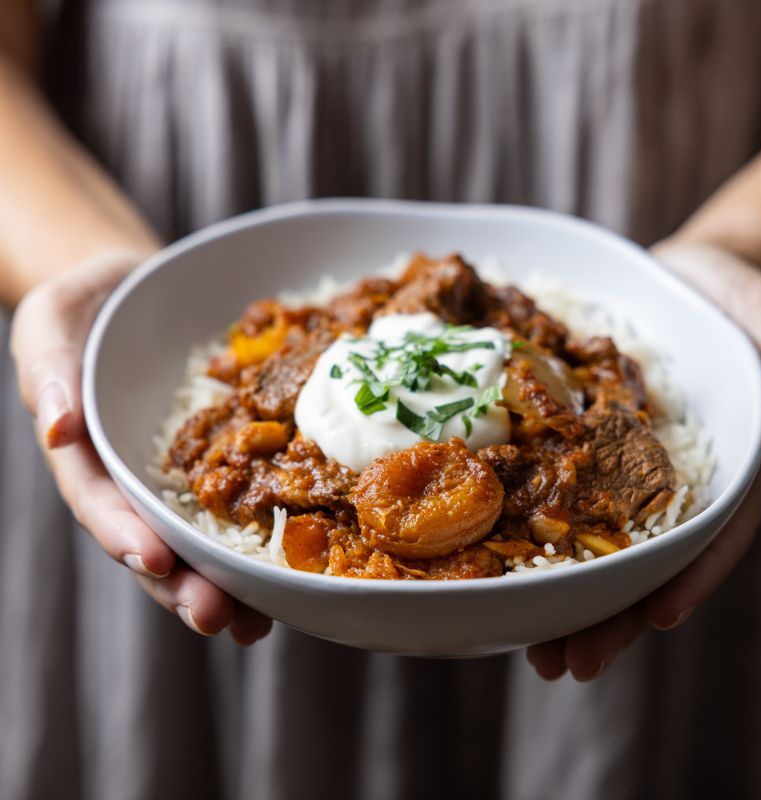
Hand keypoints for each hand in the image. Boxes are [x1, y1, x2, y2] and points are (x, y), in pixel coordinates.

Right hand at [10, 251, 272, 644]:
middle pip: (155, 542)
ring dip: (228, 583)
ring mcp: (180, 474)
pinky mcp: (222, 455)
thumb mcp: (52, 326)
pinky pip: (244, 496)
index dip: (125, 537)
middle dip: (185, 586)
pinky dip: (266, 533)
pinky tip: (294, 564)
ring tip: (260, 623)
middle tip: (222, 621)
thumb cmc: (85, 306)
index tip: (156, 562)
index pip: (102, 505)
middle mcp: (137, 478)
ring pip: (202, 538)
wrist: (137, 290)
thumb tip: (58, 427)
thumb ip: (50, 374)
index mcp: (91, 455)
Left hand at [527, 241, 760, 679]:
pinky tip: (496, 564)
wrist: (688, 278)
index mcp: (724, 467)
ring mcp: (623, 468)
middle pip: (644, 558)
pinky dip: (528, 529)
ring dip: (563, 595)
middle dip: (609, 613)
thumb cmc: (739, 300)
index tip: (656, 617)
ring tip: (529, 646)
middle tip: (565, 663)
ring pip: (596, 543)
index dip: (690, 576)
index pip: (714, 531)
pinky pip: (554, 490)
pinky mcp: (583, 444)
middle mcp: (669, 481)